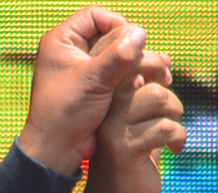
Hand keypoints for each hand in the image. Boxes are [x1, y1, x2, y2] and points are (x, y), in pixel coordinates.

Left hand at [16, 7, 149, 175]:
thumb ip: (117, 56)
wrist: (57, 151)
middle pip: (110, 35)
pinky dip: (132, 77)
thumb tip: (141, 33)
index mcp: (62, 41)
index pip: (96, 16)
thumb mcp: (93, 81)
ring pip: (117, 56)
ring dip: (137, 64)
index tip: (133, 43)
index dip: (118, 25)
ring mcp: (84, 70)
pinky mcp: (95, 87)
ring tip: (160, 74)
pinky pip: (117, 74)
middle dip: (133, 48)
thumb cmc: (65, 113)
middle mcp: (72, 51)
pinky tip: (145, 85)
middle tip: (156, 62)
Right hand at [83, 51, 184, 192]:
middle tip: (174, 117)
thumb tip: (166, 61)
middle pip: (149, 80)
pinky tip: (175, 150)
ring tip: (174, 134)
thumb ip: (145, 92)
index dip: (155, 67)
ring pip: (158, 98)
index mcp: (105, 98)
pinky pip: (164, 128)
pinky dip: (179, 138)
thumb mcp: (135, 120)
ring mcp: (114, 130)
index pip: (131, 64)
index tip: (167, 84)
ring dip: (176, 116)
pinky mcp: (127, 151)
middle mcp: (105, 110)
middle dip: (171, 99)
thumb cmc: (128, 159)